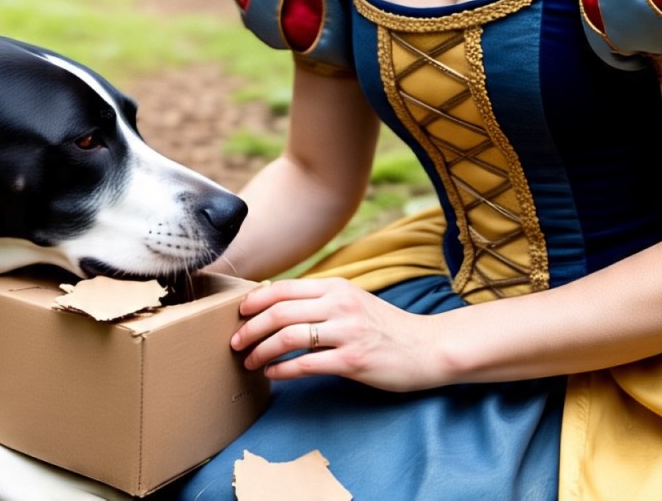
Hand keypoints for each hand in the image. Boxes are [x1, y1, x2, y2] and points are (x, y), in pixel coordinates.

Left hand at [230, 278, 443, 391]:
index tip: (239, 314)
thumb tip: (280, 305)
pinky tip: (272, 374)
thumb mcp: (354, 302)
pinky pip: (306, 364)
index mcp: (337, 287)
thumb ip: (322, 301)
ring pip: (288, 337)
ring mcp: (346, 332)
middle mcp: (339, 304)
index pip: (284, 288)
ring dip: (261, 350)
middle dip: (250, 328)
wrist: (426, 348)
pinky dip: (282, 370)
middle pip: (280, 312)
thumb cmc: (386, 327)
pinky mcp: (352, 360)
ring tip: (249, 361)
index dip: (255, 301)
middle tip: (235, 342)